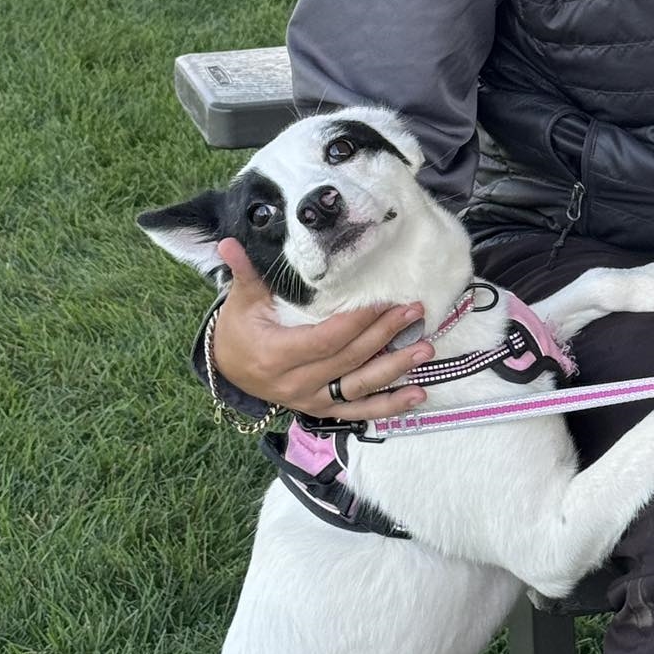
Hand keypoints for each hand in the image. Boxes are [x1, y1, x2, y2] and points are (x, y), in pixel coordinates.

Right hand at [209, 239, 433, 421]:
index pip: (326, 339)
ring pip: (359, 388)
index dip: (358, 323)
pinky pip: (358, 410)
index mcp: (277, 355)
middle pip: (349, 359)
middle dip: (385, 335)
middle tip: (414, 312)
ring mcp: (310, 400)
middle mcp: (296, 384)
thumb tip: (229, 242)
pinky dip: (389, 405)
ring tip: (426, 349)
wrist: (227, 370)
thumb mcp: (240, 301)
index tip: (384, 302)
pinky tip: (418, 394)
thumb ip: (244, 273)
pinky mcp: (321, 409)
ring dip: (395, 369)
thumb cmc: (238, 330)